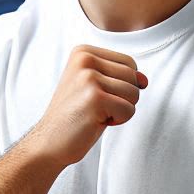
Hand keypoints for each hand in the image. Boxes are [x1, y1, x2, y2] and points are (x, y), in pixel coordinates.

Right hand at [28, 45, 146, 168]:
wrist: (49, 141)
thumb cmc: (75, 116)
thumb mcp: (95, 87)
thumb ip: (120, 78)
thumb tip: (144, 80)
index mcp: (83, 52)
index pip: (129, 63)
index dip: (121, 85)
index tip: (96, 95)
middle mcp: (85, 60)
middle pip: (133, 77)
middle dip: (123, 98)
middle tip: (96, 107)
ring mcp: (89, 78)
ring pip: (134, 93)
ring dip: (120, 110)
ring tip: (96, 113)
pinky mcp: (95, 98)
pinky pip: (129, 110)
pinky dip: (118, 120)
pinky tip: (96, 121)